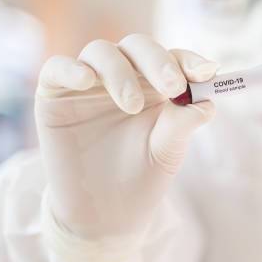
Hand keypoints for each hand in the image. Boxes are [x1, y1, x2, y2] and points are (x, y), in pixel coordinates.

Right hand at [35, 34, 217, 239]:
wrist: (104, 215)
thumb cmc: (141, 177)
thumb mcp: (168, 150)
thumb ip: (183, 122)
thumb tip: (207, 101)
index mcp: (155, 84)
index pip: (173, 59)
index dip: (189, 61)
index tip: (206, 73)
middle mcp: (123, 76)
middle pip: (138, 46)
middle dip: (158, 62)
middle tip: (173, 87)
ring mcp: (88, 83)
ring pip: (101, 52)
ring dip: (120, 72)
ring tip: (133, 107)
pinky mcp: (54, 94)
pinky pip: (57, 67)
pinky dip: (71, 69)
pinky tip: (86, 81)